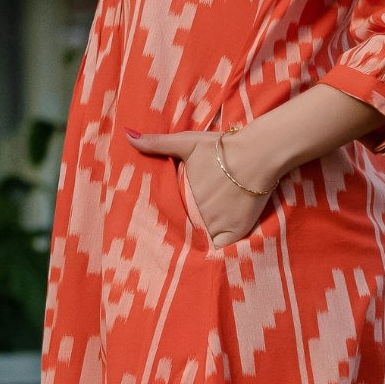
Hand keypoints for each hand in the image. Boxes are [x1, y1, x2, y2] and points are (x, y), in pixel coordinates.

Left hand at [125, 127, 271, 247]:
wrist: (258, 153)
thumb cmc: (221, 148)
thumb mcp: (186, 142)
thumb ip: (157, 143)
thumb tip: (126, 134)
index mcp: (181, 197)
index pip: (171, 217)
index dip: (172, 220)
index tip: (172, 222)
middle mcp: (196, 214)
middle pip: (188, 229)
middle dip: (187, 230)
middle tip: (190, 229)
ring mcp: (215, 225)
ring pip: (203, 240)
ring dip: (202, 239)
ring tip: (200, 242)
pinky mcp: (235, 231)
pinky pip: (222, 249)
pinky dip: (220, 249)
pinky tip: (219, 246)